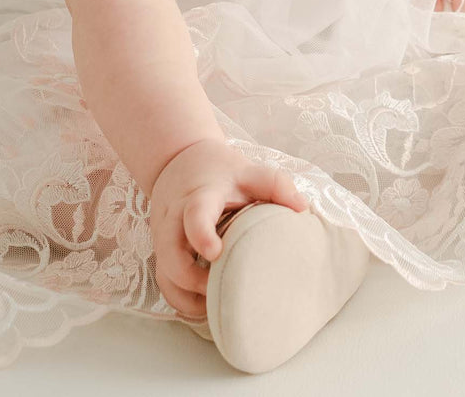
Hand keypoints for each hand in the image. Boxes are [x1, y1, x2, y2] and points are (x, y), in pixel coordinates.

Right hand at [147, 138, 309, 321]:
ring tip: (219, 302)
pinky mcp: (162, 254)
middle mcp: (175, 220)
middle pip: (171, 257)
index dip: (201, 235)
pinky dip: (184, 301)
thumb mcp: (248, 171)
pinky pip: (166, 285)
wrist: (178, 161)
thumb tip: (302, 209)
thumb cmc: (220, 172)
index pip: (195, 215)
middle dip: (193, 281)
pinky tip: (207, 303)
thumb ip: (276, 185)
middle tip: (224, 288)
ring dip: (190, 297)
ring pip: (165, 277)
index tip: (215, 253)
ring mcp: (164, 239)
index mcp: (199, 197)